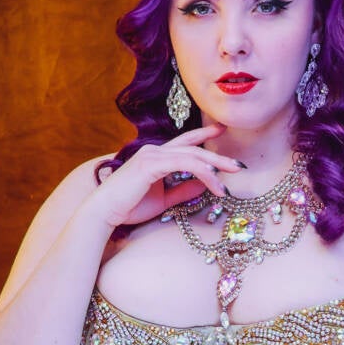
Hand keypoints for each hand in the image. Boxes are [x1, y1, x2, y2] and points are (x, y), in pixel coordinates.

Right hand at [87, 125, 245, 229]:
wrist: (104, 212)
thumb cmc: (129, 207)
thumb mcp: (164, 198)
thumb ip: (184, 190)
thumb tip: (206, 184)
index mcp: (156, 157)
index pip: (184, 143)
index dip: (203, 135)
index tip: (221, 131)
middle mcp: (154, 151)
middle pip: (192, 148)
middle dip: (217, 156)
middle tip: (239, 164)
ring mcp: (152, 155)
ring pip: (191, 155)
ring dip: (215, 166)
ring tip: (232, 176)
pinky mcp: (151, 164)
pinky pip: (184, 164)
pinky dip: (202, 171)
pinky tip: (215, 182)